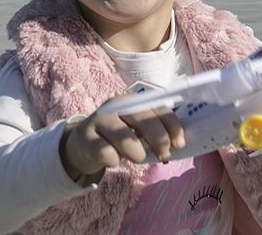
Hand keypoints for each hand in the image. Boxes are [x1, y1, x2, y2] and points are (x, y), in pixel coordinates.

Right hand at [59, 102, 184, 180]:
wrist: (82, 144)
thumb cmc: (117, 136)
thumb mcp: (136, 128)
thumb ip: (156, 130)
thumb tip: (179, 143)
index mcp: (132, 100)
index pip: (158, 107)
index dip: (172, 125)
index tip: (179, 143)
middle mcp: (115, 105)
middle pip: (144, 121)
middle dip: (159, 140)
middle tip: (163, 155)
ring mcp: (99, 120)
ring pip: (126, 140)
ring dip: (137, 154)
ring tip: (135, 156)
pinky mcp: (87, 139)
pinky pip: (108, 154)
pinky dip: (115, 161)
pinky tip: (112, 158)